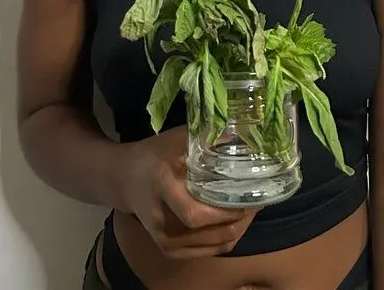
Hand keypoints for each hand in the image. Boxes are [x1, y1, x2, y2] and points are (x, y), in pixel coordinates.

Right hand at [121, 126, 257, 258]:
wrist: (123, 179)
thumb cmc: (153, 155)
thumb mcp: (176, 140)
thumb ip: (206, 138)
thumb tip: (241, 133)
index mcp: (162, 188)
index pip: (194, 213)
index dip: (225, 211)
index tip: (250, 195)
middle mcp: (162, 220)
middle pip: (209, 232)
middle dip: (240, 218)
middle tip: (260, 199)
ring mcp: (164, 240)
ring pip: (214, 245)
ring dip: (239, 229)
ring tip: (252, 208)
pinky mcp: (169, 250)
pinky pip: (209, 251)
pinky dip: (227, 238)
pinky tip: (236, 221)